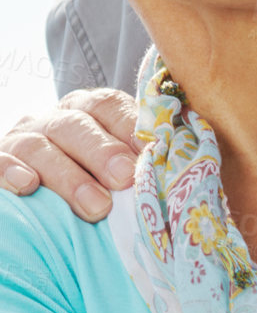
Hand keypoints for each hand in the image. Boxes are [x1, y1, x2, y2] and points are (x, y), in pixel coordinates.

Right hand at [0, 90, 140, 220]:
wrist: (46, 190)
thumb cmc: (101, 181)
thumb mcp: (125, 166)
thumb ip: (147, 162)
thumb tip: (184, 171)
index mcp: (92, 111)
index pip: (110, 106)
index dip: (131, 127)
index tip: (152, 153)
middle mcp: (57, 120)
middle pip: (77, 126)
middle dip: (103, 153)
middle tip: (125, 180)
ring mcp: (24, 139)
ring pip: (40, 147)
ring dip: (69, 177)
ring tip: (95, 207)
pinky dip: (11, 172)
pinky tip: (28, 187)